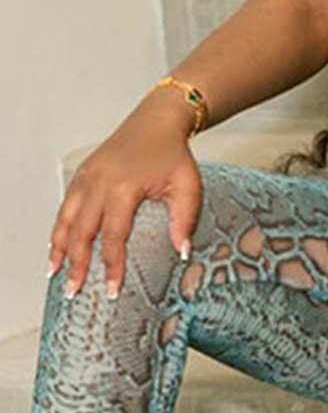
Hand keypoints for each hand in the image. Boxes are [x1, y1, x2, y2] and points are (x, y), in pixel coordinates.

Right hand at [46, 91, 202, 299]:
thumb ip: (185, 220)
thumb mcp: (188, 185)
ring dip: (58, 248)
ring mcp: (87, 177)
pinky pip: (64, 206)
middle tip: (73, 290)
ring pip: (65, 219)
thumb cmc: (172, 153)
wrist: (156, 121)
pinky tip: (55, 247)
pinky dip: (58, 228)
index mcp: (125, 186)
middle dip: (76, 264)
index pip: (113, 235)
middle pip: (81, 231)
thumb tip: (182, 252)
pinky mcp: (82, 175)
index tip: (110, 289)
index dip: (111, 265)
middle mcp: (100, 182)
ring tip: (54, 274)